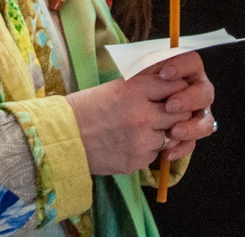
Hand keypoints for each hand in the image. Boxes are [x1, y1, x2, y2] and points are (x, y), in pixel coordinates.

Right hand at [65, 51, 215, 174]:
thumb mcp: (115, 87)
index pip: (176, 86)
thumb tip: (173, 85)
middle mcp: (142, 113)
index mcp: (135, 89)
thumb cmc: (87, 108)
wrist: (63, 135)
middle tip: (161, 115)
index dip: (176, 91)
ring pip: (169, 137)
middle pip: (180, 114)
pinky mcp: (137, 160)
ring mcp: (141, 139)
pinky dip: (146, 150)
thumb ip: (144, 86)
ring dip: (159, 135)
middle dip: (174, 115)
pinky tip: (127, 144)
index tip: (171, 95)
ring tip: (136, 131)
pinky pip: (155, 155)